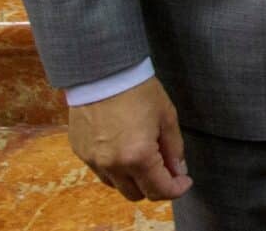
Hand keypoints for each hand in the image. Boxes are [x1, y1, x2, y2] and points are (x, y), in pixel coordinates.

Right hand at [68, 76, 191, 201]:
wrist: (103, 72)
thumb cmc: (138, 90)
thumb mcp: (166, 116)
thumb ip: (174, 148)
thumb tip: (178, 170)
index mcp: (137, 156)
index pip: (159, 190)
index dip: (176, 188)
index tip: (185, 181)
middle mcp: (112, 164)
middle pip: (136, 194)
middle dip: (155, 187)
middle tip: (167, 170)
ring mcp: (93, 160)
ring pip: (117, 185)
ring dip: (133, 179)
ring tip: (145, 157)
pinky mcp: (80, 152)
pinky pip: (100, 171)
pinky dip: (115, 168)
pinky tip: (124, 148)